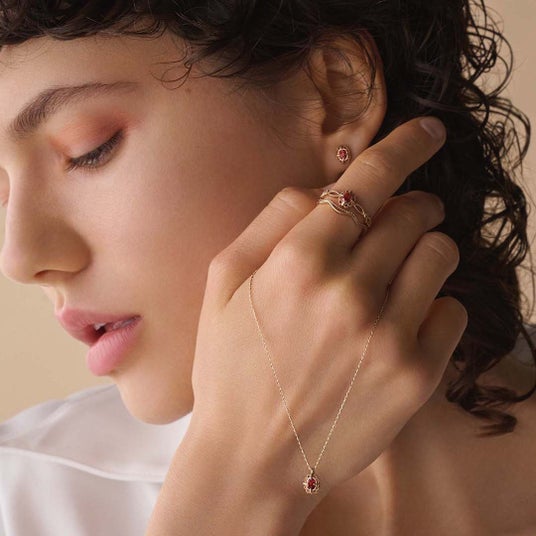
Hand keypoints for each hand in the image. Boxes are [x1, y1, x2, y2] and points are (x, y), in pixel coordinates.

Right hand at [186, 117, 466, 504]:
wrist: (252, 456)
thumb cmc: (230, 366)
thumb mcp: (223, 282)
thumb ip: (271, 221)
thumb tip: (322, 189)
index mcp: (300, 261)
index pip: (370, 180)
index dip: (405, 145)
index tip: (430, 132)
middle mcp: (351, 290)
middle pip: (414, 213)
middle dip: (412, 206)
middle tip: (399, 220)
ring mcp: (389, 334)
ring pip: (441, 254)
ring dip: (425, 250)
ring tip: (397, 273)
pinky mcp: (417, 374)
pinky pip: (453, 311)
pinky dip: (434, 305)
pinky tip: (401, 321)